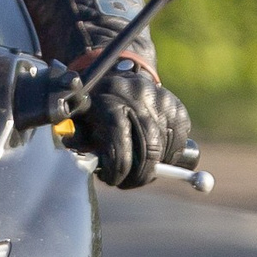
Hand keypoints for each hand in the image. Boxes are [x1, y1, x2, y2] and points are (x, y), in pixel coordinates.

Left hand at [80, 63, 189, 188]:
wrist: (116, 74)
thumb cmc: (92, 105)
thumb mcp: (77, 118)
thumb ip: (78, 140)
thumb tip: (90, 166)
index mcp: (108, 100)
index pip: (119, 143)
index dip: (117, 169)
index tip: (112, 179)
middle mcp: (138, 98)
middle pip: (149, 149)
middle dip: (140, 175)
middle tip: (128, 182)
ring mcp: (162, 101)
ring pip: (165, 149)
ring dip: (154, 167)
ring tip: (138, 168)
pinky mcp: (177, 107)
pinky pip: (178, 143)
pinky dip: (167, 154)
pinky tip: (152, 152)